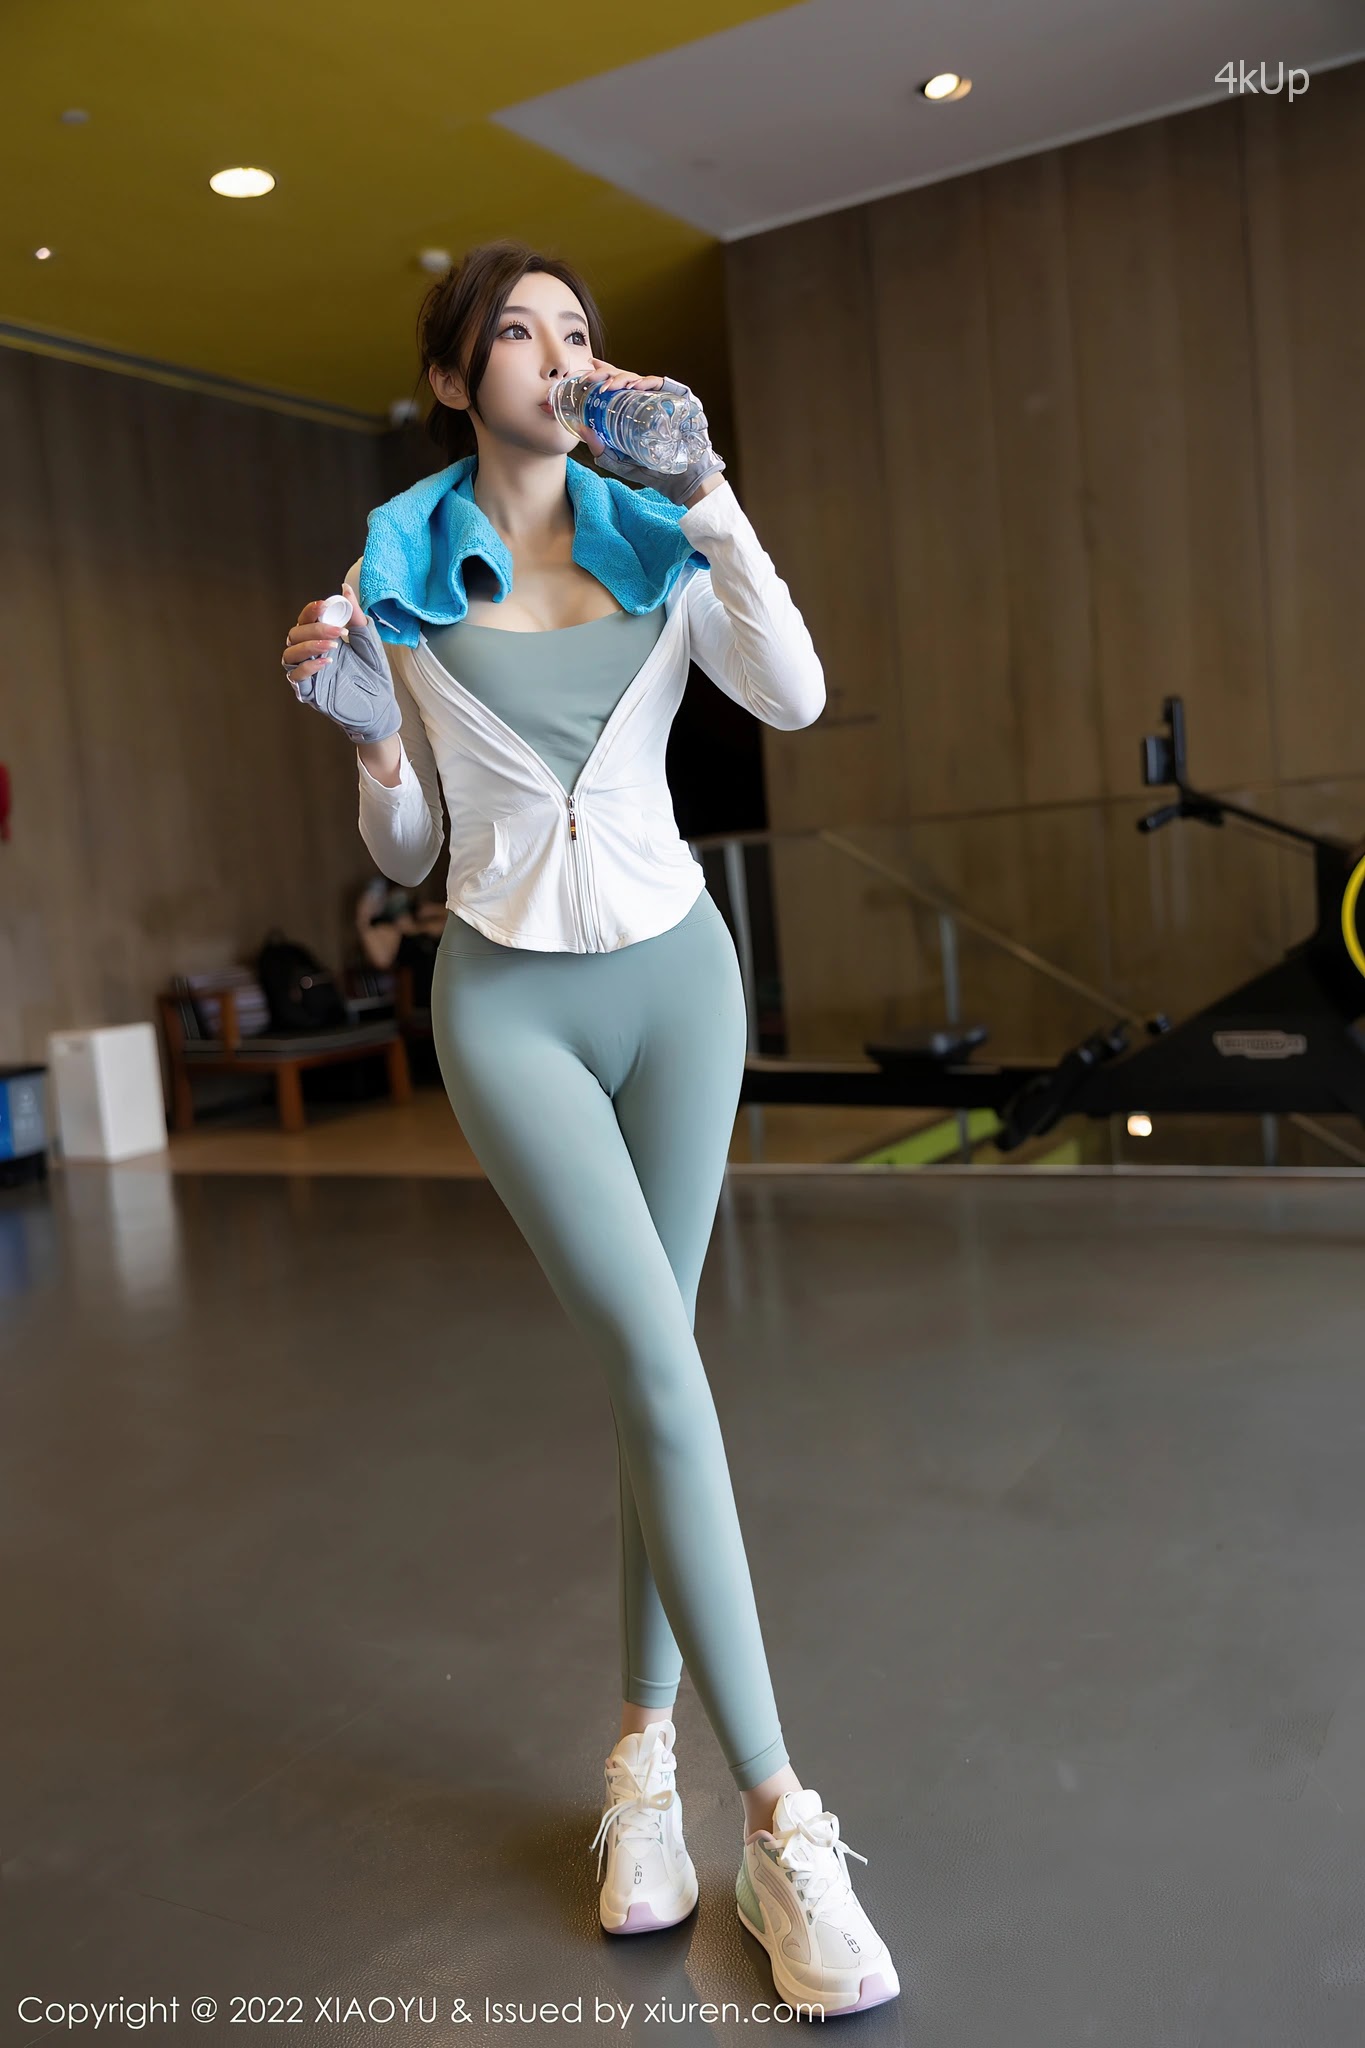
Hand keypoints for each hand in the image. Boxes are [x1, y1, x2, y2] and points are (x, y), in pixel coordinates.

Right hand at [280, 584, 402, 745]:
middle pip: (295, 635)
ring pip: (290, 654)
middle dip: (314, 629)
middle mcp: (311, 655)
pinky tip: (327, 662)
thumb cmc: (374, 675)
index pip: (306, 620)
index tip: (324, 605)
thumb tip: (345, 590)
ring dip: (308, 646)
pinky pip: (297, 678)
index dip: (310, 611)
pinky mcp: (310, 692)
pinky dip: (308, 668)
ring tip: (332, 645)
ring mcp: (309, 673)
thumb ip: (355, 617)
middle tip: (336, 631)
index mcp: (322, 639)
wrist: (381, 706)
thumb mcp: (368, 641)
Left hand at [572, 360, 725, 505]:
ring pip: (639, 378)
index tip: (587, 371)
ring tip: (609, 387)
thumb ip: (601, 449)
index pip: (617, 386)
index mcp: (634, 409)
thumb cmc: (653, 469)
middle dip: (605, 374)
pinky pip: (660, 384)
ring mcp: (662, 397)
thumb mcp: (620, 461)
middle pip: (625, 378)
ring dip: (621, 379)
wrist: (681, 479)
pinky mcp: (678, 397)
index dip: (603, 374)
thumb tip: (581, 429)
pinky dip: (646, 383)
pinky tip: (633, 387)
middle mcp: (646, 400)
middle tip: (591, 378)